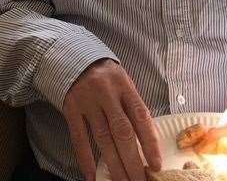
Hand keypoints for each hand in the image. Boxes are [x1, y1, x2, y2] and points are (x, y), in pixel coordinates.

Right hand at [62, 59, 160, 180]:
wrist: (75, 58)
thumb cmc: (106, 76)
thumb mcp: (123, 83)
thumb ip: (132, 107)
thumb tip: (146, 142)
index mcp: (124, 85)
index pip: (140, 116)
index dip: (150, 142)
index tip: (156, 165)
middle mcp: (106, 93)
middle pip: (122, 132)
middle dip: (132, 161)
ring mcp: (88, 102)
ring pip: (103, 139)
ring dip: (114, 165)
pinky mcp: (71, 109)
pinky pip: (79, 138)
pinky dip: (86, 159)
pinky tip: (92, 175)